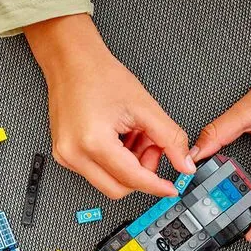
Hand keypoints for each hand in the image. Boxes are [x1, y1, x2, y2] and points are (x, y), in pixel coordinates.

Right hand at [24, 13, 195, 198]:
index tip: (171, 188)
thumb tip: (185, 163)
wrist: (72, 62)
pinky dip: (115, 161)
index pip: (131, 179)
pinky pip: (96, 171)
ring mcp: (66, 156)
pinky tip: (121, 138)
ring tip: (135, 136)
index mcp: (93, 142)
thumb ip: (170, 139)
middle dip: (142, 175)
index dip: (156, 185)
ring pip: (108, 181)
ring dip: (129, 167)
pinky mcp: (65, 155)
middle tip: (153, 149)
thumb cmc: (100, 76)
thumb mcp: (145, 107)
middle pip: (117, 188)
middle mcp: (74, 154)